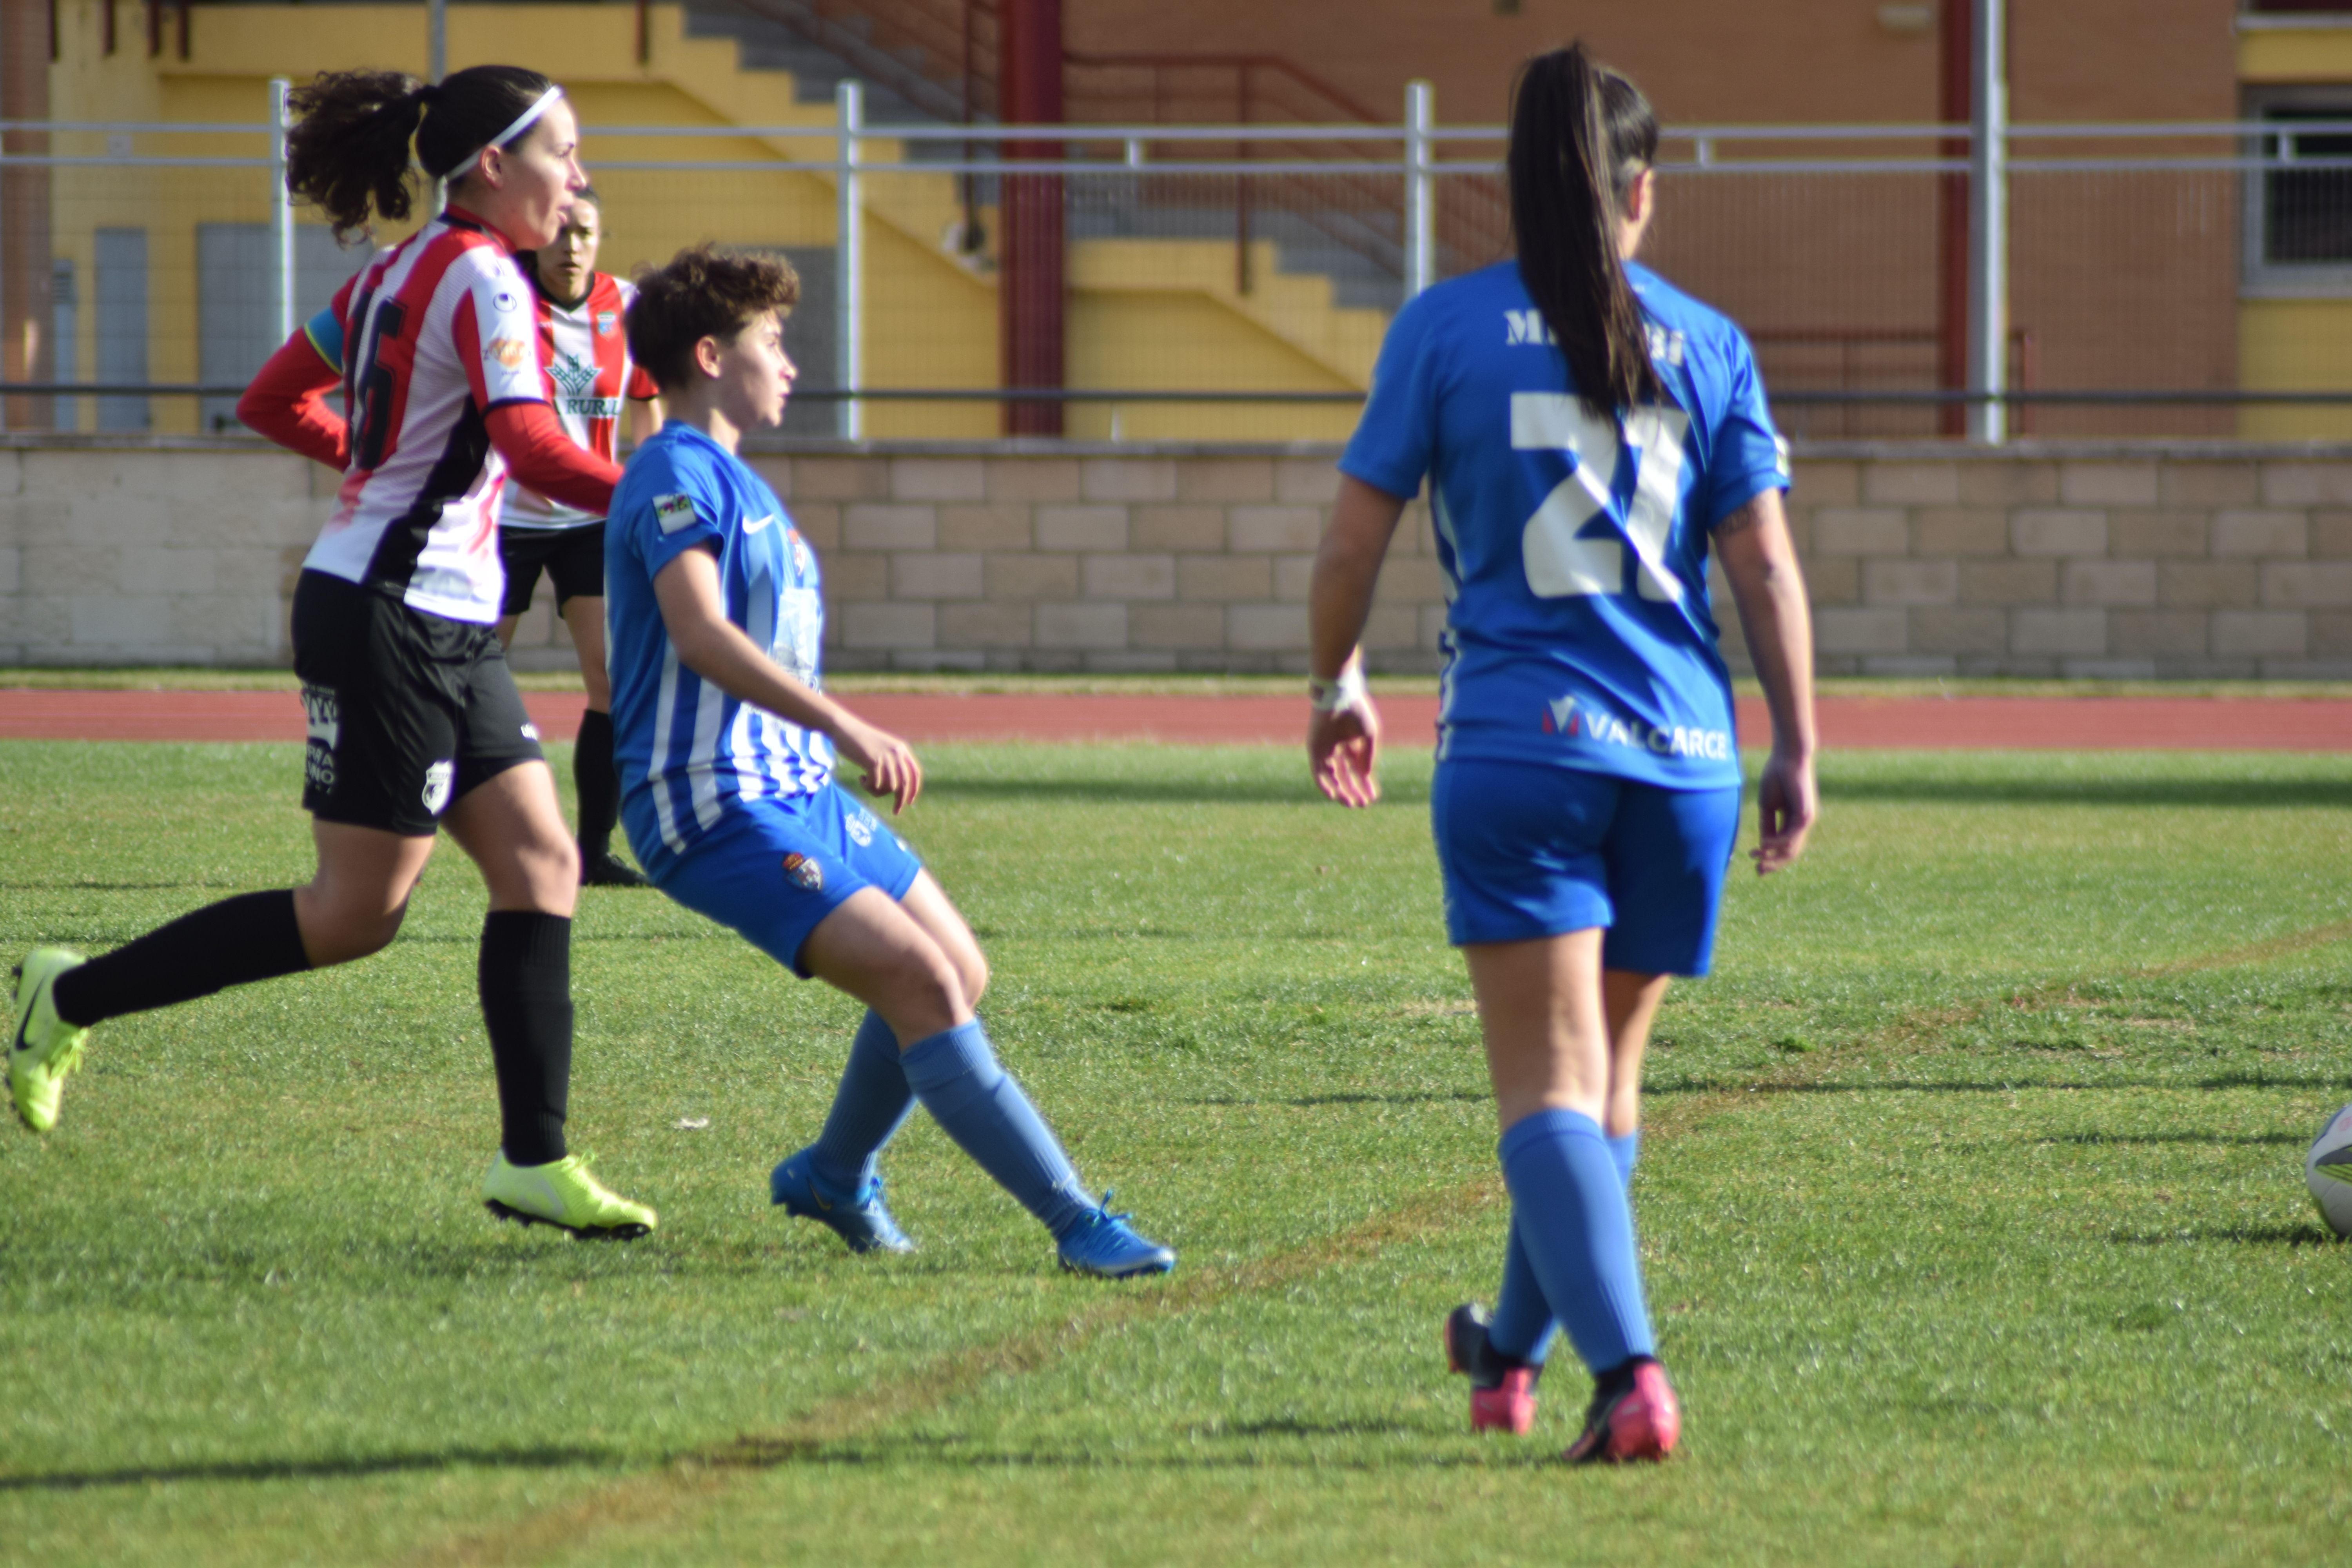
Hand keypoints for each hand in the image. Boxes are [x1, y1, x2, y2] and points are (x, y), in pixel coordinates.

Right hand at [830, 713, 921, 813]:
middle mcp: (897, 752)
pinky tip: (861, 778)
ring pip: (890, 787)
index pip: (915, 773)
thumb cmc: (859, 740)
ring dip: (878, 791)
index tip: (910, 802)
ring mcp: (886, 757)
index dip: (914, 790)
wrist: (843, 727)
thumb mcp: (881, 748)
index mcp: (902, 749)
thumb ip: (891, 762)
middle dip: (901, 800)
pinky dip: (868, 787)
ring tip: (867, 784)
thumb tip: (896, 787)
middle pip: (905, 784)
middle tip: (896, 812)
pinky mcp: (873, 761)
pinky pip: (875, 784)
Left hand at [1309, 698, 1381, 807]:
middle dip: (1354, 790)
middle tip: (1362, 805)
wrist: (1339, 695)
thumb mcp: (1369, 735)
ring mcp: (1325, 749)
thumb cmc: (1356, 710)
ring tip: (1350, 803)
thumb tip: (1366, 775)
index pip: (1358, 769)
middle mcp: (1338, 748)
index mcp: (1352, 743)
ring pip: (1332, 777)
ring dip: (1341, 791)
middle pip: (1345, 775)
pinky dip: (1324, 784)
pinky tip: (1334, 795)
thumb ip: (1367, 755)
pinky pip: (1317, 772)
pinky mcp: (1314, 749)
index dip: (1366, 784)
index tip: (1373, 797)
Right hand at [1749, 747, 1815, 874]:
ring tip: (1758, 860)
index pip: (1783, 846)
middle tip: (1758, 871)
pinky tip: (1764, 844)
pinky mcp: (1805, 815)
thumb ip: (1767, 825)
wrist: (1787, 757)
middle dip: (1773, 863)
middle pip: (1789, 852)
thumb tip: (1764, 846)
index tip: (1752, 859)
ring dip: (1774, 857)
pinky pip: (1791, 836)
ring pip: (1792, 848)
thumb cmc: (1776, 776)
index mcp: (1792, 820)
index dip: (1768, 855)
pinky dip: (1777, 843)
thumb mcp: (1767, 806)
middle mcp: (1801, 823)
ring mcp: (1805, 820)